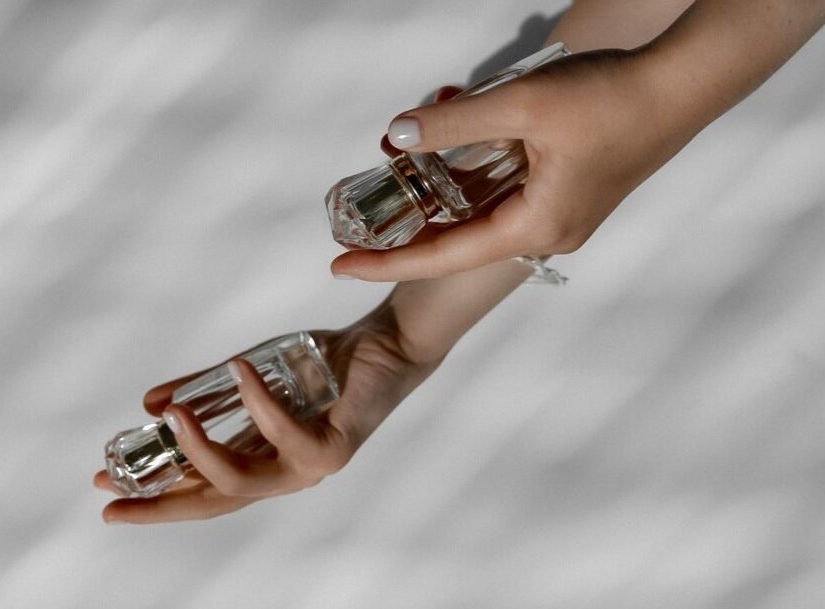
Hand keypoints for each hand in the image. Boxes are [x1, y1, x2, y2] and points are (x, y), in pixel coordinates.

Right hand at [94, 304, 437, 523]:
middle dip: (160, 503)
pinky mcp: (335, 449)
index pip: (202, 492)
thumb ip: (203, 389)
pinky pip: (285, 435)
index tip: (105, 493)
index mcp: (263, 461)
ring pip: (242, 480)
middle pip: (213, 502)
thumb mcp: (249, 375)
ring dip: (200, 451)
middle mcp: (284, 474)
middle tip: (109, 492)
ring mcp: (310, 468)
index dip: (155, 497)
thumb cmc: (319, 362)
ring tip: (169, 418)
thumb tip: (148, 405)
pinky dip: (257, 402)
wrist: (383, 343)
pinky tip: (239, 370)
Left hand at [331, 48, 703, 280]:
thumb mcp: (520, 105)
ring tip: (388, 198)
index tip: (338, 265)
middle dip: (405, 235)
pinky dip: (469, 193)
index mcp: (535, 227)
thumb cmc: (609, 97)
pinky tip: (442, 174)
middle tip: (352, 232)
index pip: (442, 257)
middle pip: (459, 245)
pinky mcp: (568, 197)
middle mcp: (547, 233)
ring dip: (436, 209)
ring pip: (480, 223)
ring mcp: (560, 218)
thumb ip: (453, 124)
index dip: (385, 263)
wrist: (680, 87)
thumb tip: (395, 136)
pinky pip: (505, 204)